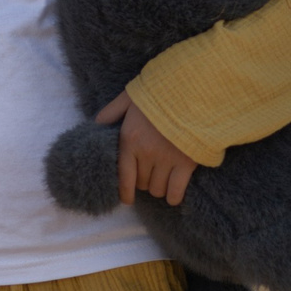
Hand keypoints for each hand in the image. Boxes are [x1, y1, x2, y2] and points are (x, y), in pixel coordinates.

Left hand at [97, 91, 199, 205]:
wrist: (193, 90)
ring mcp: (167, 159)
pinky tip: (173, 194)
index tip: (127, 200)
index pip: (123, 175)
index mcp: (129, 139)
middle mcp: (146, 153)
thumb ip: (112, 111)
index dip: (125, 192)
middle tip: (150, 174)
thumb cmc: (161, 93)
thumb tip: (96, 124)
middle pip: (141, 183)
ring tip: (163, 178)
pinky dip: (173, 196)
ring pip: (157, 189)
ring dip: (159, 187)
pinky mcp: (187, 163)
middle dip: (144, 181)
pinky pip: (175, 191)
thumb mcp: (131, 96)